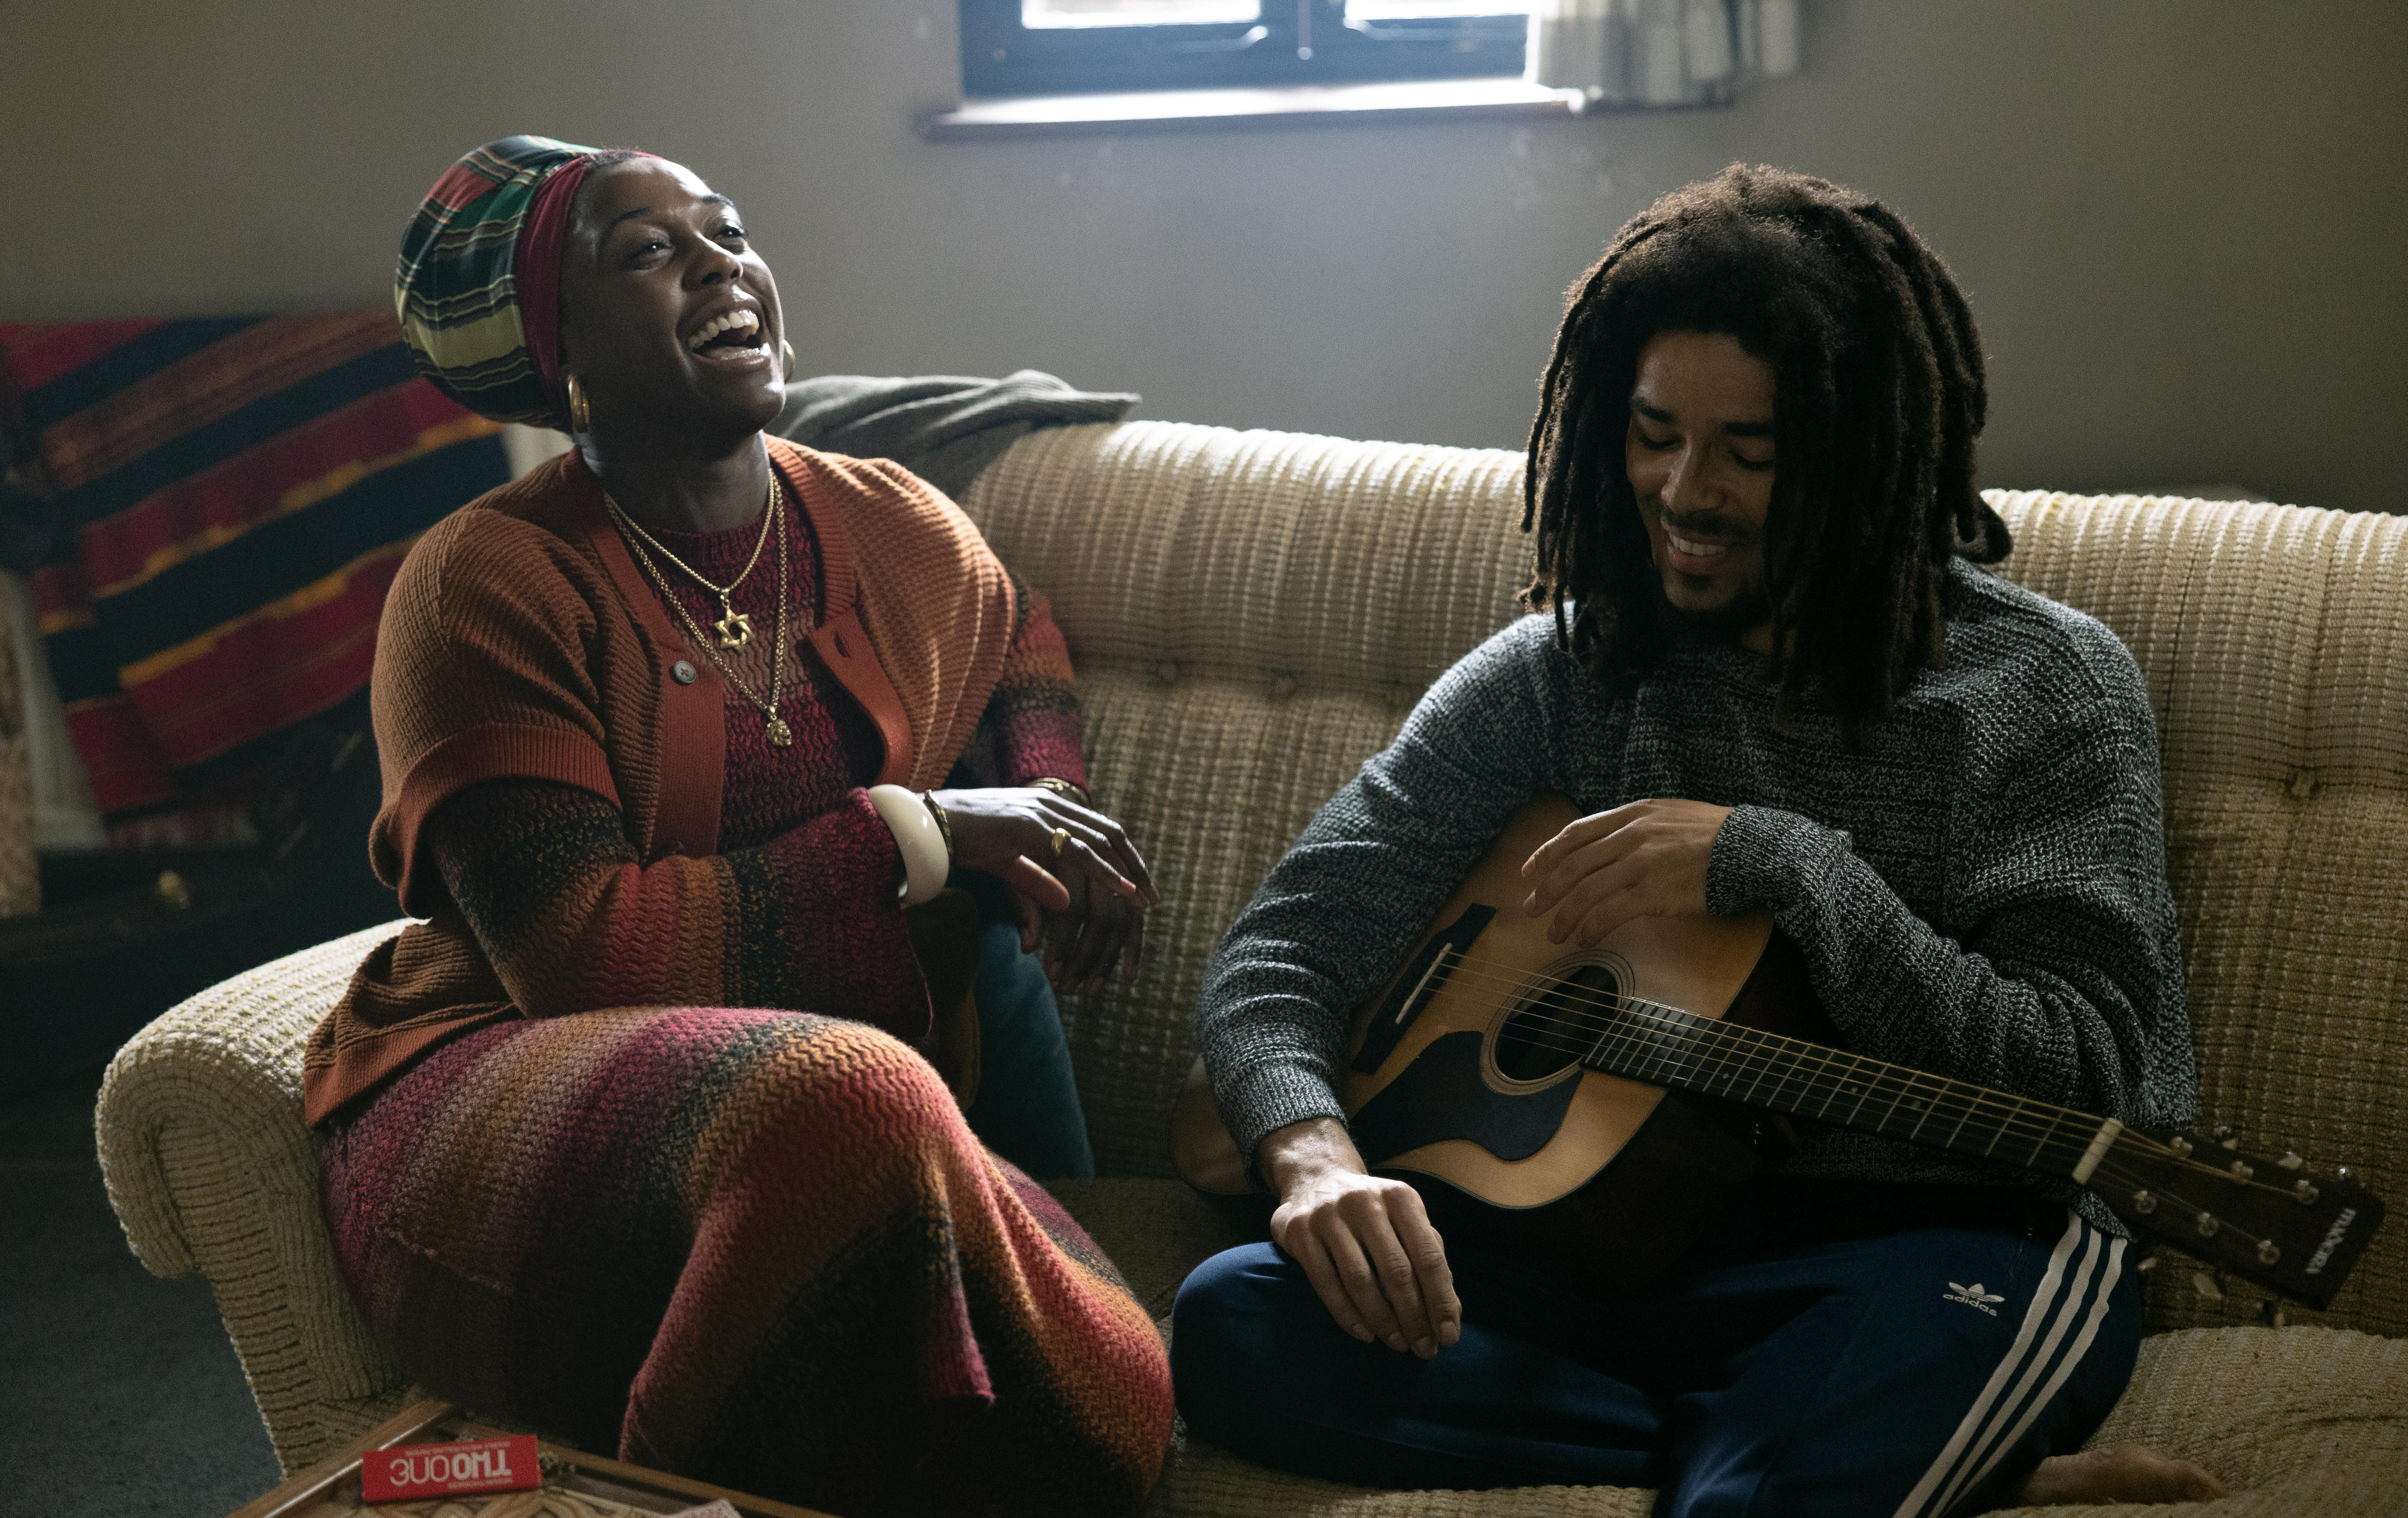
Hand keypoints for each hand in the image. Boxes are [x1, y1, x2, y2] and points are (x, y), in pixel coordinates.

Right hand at [934, 787, 1158, 988]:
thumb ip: (1038, 881)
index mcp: (1048, 807)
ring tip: (1144, 901)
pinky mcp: (1029, 827)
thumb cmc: (962, 842)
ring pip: (1099, 843)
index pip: (1099, 829)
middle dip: (1134, 866)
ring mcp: (1041, 812)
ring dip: (1126, 872)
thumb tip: (1065, 905)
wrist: (927, 824)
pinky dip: (1104, 872)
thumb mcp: (1008, 865)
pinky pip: (1076, 852)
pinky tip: (1122, 891)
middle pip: (1109, 834)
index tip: (1140, 885)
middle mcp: (1051, 804)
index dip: (1123, 856)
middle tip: (1153, 899)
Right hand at [1258, 1117, 1460, 1358]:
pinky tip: (1365, 1334)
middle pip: (1396, 1271)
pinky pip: (1326, 1283)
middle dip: (1414, 1317)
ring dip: (1383, 1321)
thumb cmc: (1372, 1210)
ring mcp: (1328, 1215)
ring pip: (1360, 1281)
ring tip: (1397, 1344)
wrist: (1315, 1178)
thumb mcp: (1405, 1220)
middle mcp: (1365, 1201)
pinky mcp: (1299, 1232)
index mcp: (1400, 1197)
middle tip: (1424, 1348)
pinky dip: (1347, 1314)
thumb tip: (1451, 1313)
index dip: (1441, 1300)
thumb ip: (1429, 1259)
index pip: (1428, 1256)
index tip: (1449, 1336)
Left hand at [1520, 798, 1732, 946]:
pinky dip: (1590, 928)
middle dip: (1545, 889)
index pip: (1575, 832)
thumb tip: (1611, 843)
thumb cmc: (1715, 834)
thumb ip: (1638, 825)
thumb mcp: (1670, 814)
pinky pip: (1609, 913)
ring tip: (1554, 933)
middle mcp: (1630, 836)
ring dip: (1563, 916)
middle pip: (1573, 864)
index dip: (1546, 853)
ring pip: (1585, 891)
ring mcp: (1640, 864)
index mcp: (1632, 814)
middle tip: (1530, 909)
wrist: (1750, 848)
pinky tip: (1583, 940)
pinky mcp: (1653, 893)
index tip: (1528, 871)